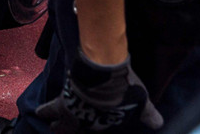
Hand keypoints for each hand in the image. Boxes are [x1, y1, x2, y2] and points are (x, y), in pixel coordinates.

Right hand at [37, 52, 162, 132]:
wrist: (103, 71)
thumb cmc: (122, 90)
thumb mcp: (140, 103)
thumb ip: (147, 114)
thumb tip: (158, 124)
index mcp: (98, 125)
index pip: (88, 133)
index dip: (84, 132)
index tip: (76, 131)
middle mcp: (81, 121)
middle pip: (67, 129)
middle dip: (61, 129)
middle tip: (55, 129)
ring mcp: (71, 109)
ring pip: (56, 118)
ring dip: (50, 120)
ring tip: (41, 117)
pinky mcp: (63, 95)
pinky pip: (52, 105)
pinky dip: (46, 108)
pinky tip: (41, 108)